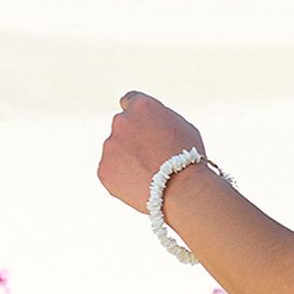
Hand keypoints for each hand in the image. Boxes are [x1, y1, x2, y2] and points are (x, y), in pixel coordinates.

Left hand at [97, 91, 206, 212]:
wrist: (182, 190)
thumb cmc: (189, 160)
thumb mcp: (181, 127)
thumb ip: (159, 121)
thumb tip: (150, 125)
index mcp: (142, 106)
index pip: (130, 102)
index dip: (138, 117)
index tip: (142, 127)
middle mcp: (121, 121)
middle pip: (122, 128)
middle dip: (133, 140)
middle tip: (150, 158)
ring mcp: (110, 146)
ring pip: (116, 151)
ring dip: (128, 160)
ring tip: (150, 176)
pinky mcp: (104, 169)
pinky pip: (111, 172)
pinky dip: (122, 179)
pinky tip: (140, 186)